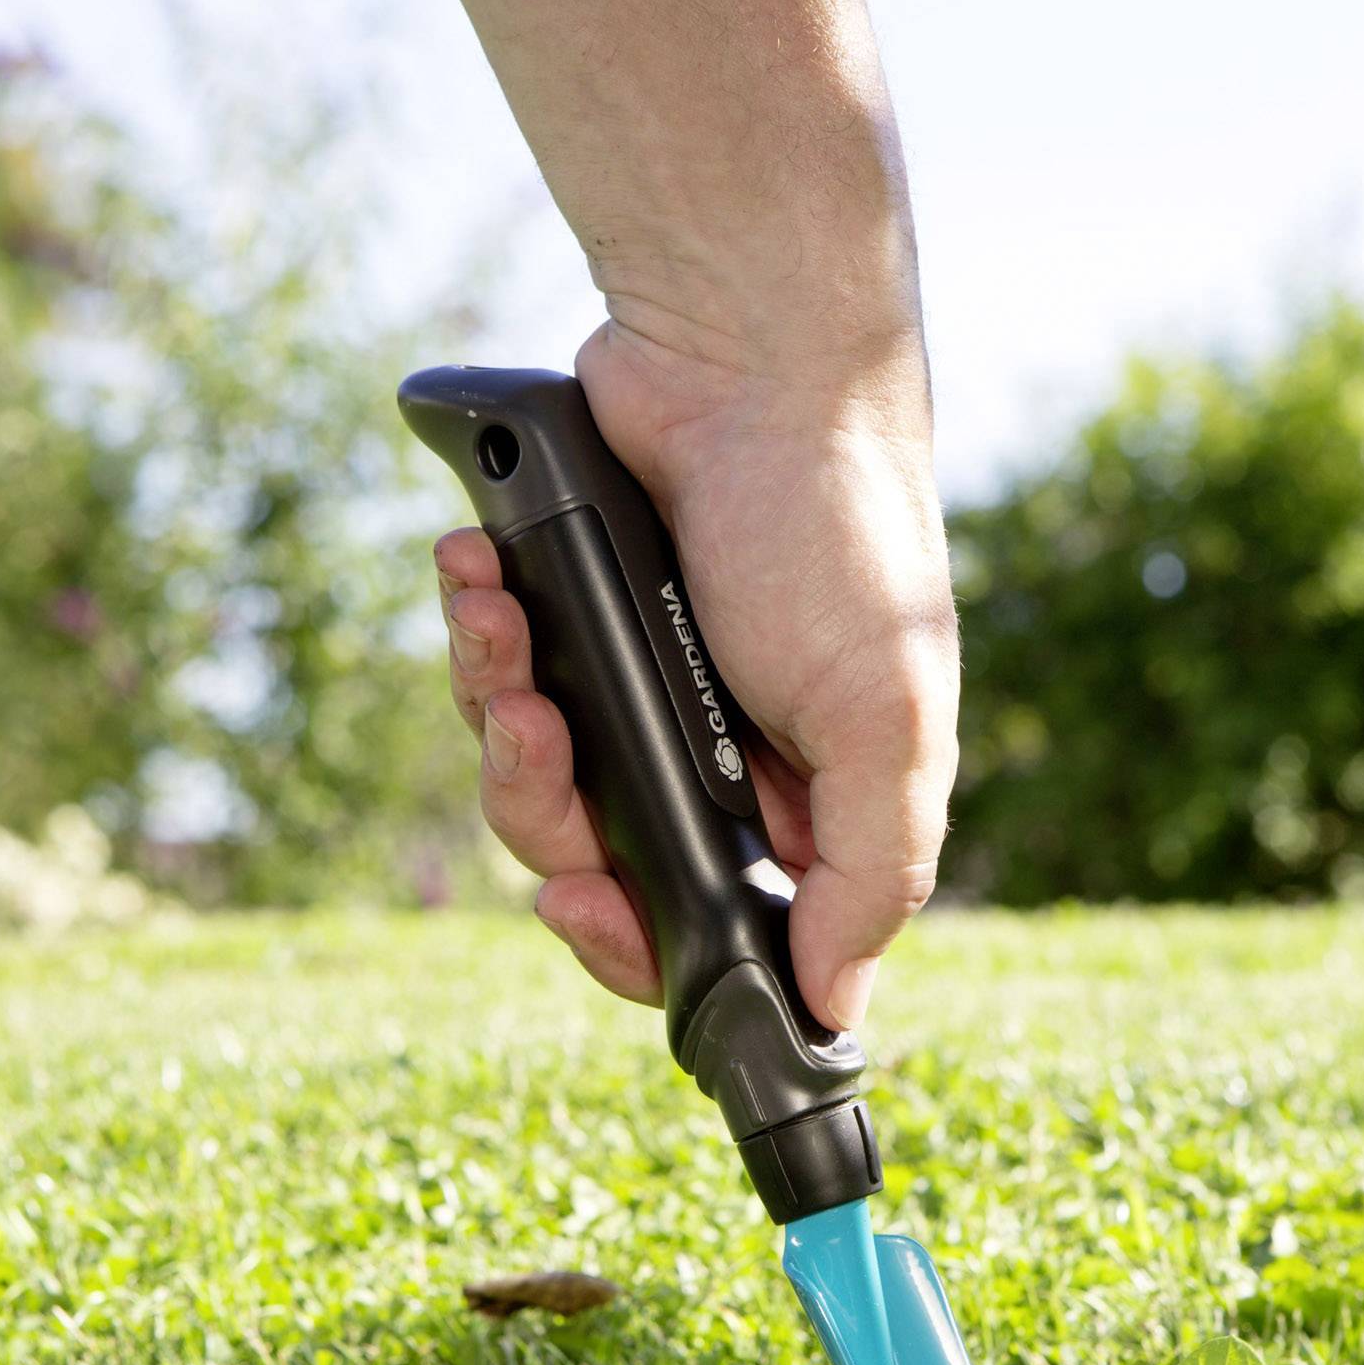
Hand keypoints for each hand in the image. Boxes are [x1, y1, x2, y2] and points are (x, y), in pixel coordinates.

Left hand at [435, 320, 958, 1033]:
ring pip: (523, 779)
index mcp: (796, 806)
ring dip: (499, 712)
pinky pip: (491, 679)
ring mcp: (629, 694)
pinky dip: (477, 633)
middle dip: (546, 814)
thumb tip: (837, 1009)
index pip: (705, 935)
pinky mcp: (561, 624)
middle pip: (588, 866)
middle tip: (542, 736)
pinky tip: (479, 574)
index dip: (633, 947)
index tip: (588, 912)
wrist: (743, 356)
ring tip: (504, 629)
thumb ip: (872, 872)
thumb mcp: (886, 717)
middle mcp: (708, 761)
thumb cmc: (837, 533)